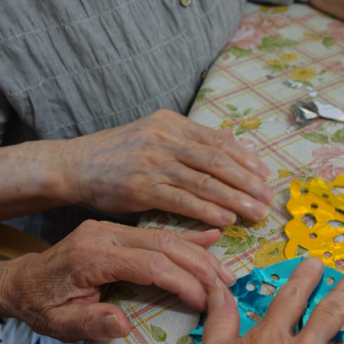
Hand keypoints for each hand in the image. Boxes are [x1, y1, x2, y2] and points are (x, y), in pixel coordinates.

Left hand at [5, 220, 235, 341]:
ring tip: (225, 273)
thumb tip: (123, 326)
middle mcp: (104, 234)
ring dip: (198, 253)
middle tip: (227, 286)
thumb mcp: (57, 324)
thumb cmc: (39, 306)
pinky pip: (156, 231)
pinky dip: (186, 235)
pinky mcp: (116, 229)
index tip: (205, 302)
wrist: (18, 281)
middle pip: (164, 245)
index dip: (182, 282)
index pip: (150, 265)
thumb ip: (90, 323)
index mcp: (92, 256)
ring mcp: (111, 228)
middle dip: (199, 266)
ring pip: (165, 236)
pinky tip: (211, 236)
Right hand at [64, 109, 273, 226]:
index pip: (217, 140)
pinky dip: (207, 209)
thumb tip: (224, 149)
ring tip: (255, 212)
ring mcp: (153, 162)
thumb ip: (185, 142)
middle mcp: (165, 139)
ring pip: (204, 181)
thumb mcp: (152, 136)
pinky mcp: (142, 188)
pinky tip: (225, 219)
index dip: (245, 158)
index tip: (264, 174)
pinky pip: (182, 199)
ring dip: (235, 199)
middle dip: (247, 181)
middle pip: (217, 160)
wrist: (75, 165)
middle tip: (268, 198)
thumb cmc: (117, 155)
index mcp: (171, 124)